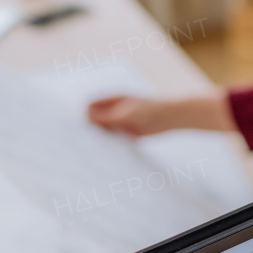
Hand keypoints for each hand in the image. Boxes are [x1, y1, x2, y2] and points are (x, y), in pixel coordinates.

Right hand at [87, 92, 237, 135]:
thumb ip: (109, 116)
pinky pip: (113, 138)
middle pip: (93, 118)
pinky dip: (109, 144)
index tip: (80, 130)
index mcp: (112, 98)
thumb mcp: (128, 113)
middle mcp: (114, 109)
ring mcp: (120, 120)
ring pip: (102, 130)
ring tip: (92, 150)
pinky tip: (107, 153)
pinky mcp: (127, 132)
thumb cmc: (152, 109)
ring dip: (98, 138)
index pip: (89, 105)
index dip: (83, 116)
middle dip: (88, 129)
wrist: (173, 116)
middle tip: (81, 143)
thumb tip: (87, 116)